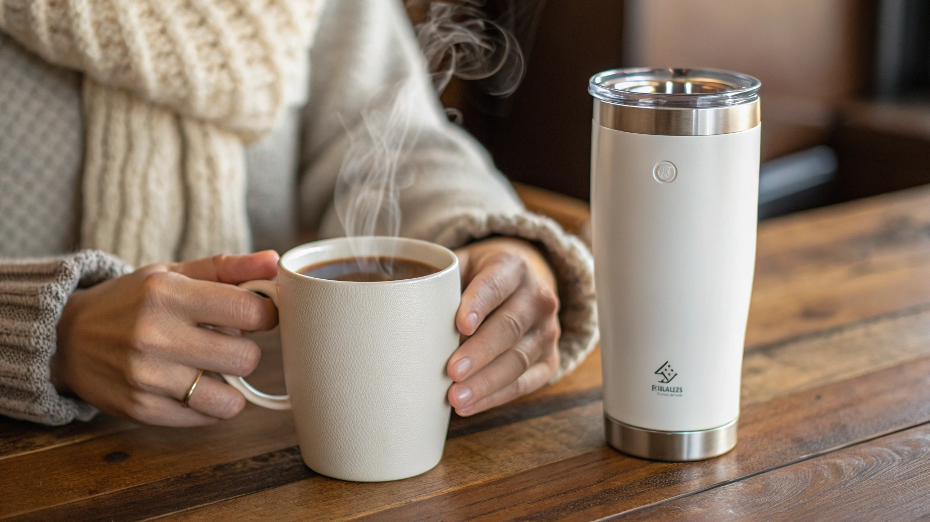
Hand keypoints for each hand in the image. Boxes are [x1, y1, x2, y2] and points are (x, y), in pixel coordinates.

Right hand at [51, 252, 279, 425]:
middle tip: (226, 342)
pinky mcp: (142, 409)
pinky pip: (206, 418)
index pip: (250, 311)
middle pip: (246, 358)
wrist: (65, 338)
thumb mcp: (173, 273)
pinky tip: (192, 384)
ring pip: (230, 399)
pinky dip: (210, 404)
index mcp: (169, 295)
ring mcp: (148, 378)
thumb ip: (228, 268)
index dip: (267, 314)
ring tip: (210, 366)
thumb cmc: (131, 301)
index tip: (259, 315)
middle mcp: (156, 337)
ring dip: (230, 384)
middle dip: (246, 350)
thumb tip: (275, 262)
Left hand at [449, 237, 560, 414]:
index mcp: (513, 267)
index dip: (479, 304)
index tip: (460, 325)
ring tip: (455, 397)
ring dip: (486, 382)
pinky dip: (496, 396)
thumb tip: (401, 305)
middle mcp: (538, 298)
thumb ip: (439, 279)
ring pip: (518, 359)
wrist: (523, 283)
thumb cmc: (480, 276)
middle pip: (509, 327)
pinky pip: (526, 382)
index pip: (496, 284)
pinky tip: (470, 405)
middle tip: (452, 371)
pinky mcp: (549, 359)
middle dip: (480, 352)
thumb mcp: (463, 264)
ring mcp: (547, 330)